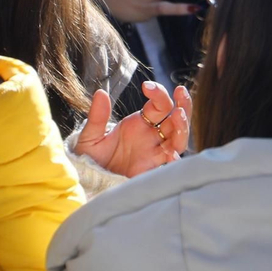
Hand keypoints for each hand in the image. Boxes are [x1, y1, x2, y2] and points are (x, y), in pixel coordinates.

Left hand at [74, 80, 191, 176]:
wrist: (88, 183)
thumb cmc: (90, 159)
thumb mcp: (90, 137)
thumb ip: (97, 117)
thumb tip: (100, 93)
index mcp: (140, 124)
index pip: (159, 105)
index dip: (158, 93)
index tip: (146, 86)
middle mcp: (151, 138)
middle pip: (176, 119)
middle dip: (182, 104)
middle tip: (180, 92)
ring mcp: (154, 154)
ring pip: (178, 139)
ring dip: (182, 127)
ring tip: (179, 115)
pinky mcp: (151, 171)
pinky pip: (169, 165)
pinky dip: (174, 159)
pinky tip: (172, 153)